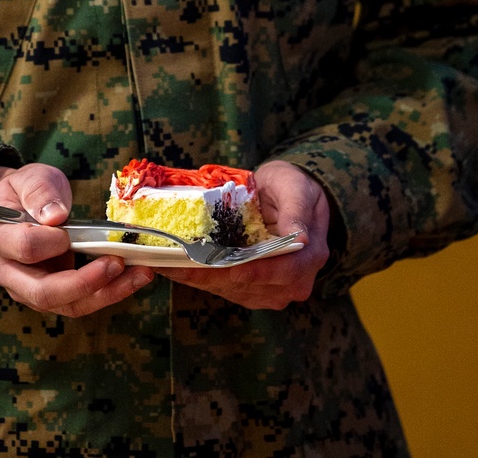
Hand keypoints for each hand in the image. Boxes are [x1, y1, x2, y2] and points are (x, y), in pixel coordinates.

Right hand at [0, 161, 154, 317]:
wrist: (15, 210)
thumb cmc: (24, 192)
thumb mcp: (30, 178)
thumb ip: (40, 192)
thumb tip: (56, 216)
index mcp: (0, 239)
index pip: (25, 249)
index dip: (51, 242)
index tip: (69, 230)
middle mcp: (11, 274)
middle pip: (44, 293)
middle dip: (84, 283)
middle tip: (117, 263)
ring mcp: (31, 290)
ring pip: (68, 305)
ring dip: (106, 293)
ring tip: (139, 273)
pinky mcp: (54, 296)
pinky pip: (82, 302)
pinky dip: (109, 291)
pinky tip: (134, 276)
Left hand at [155, 160, 330, 309]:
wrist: (292, 197)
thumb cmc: (293, 187)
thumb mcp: (296, 188)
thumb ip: (296, 211)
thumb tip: (300, 238)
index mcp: (309, 257)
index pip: (278, 272)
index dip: (246, 270)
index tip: (217, 266)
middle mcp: (294, 282)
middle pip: (250, 285)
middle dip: (211, 275)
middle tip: (176, 265)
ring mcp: (274, 289)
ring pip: (234, 290)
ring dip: (201, 280)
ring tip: (168, 265)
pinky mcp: (255, 289)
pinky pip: (227, 288)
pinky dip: (203, 279)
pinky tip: (178, 268)